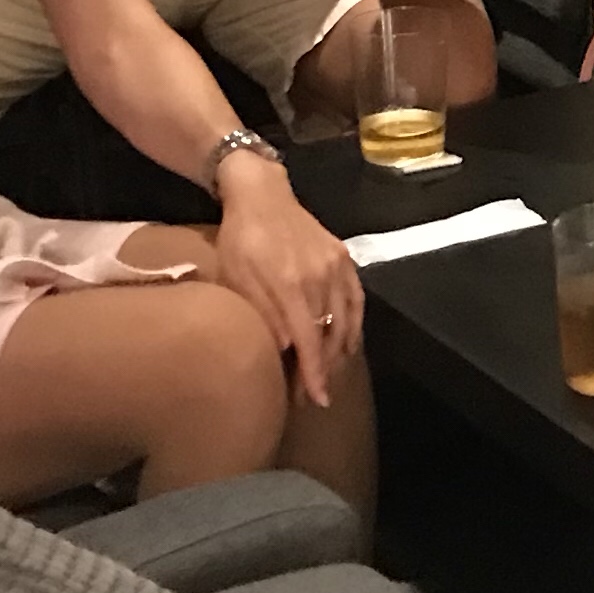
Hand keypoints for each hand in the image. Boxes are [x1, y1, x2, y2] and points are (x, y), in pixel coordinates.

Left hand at [210, 161, 362, 408]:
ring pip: (346, 320)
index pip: (310, 341)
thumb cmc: (240, 239)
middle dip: (323, 370)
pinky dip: (355, 325)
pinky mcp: (344, 257)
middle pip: (330, 335)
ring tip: (328, 374)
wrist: (262, 194)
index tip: (317, 398)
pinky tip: (348, 343)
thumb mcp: (237, 279)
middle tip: (311, 394)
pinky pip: (356, 299)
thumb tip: (288, 349)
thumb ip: (264, 313)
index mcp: (291, 284)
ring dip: (339, 353)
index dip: (314, 373)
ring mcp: (336, 266)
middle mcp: (320, 277)